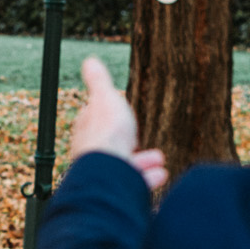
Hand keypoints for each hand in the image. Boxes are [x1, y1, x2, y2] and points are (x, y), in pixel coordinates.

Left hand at [69, 57, 167, 190]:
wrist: (110, 169)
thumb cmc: (106, 132)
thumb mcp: (106, 97)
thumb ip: (99, 81)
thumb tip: (89, 61)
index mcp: (88, 131)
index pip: (97, 124)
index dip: (110, 120)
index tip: (121, 119)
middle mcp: (94, 154)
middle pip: (113, 147)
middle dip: (129, 144)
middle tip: (140, 141)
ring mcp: (107, 172)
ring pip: (126, 166)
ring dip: (143, 161)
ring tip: (160, 159)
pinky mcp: (120, 187)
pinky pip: (136, 182)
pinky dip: (149, 177)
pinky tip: (161, 174)